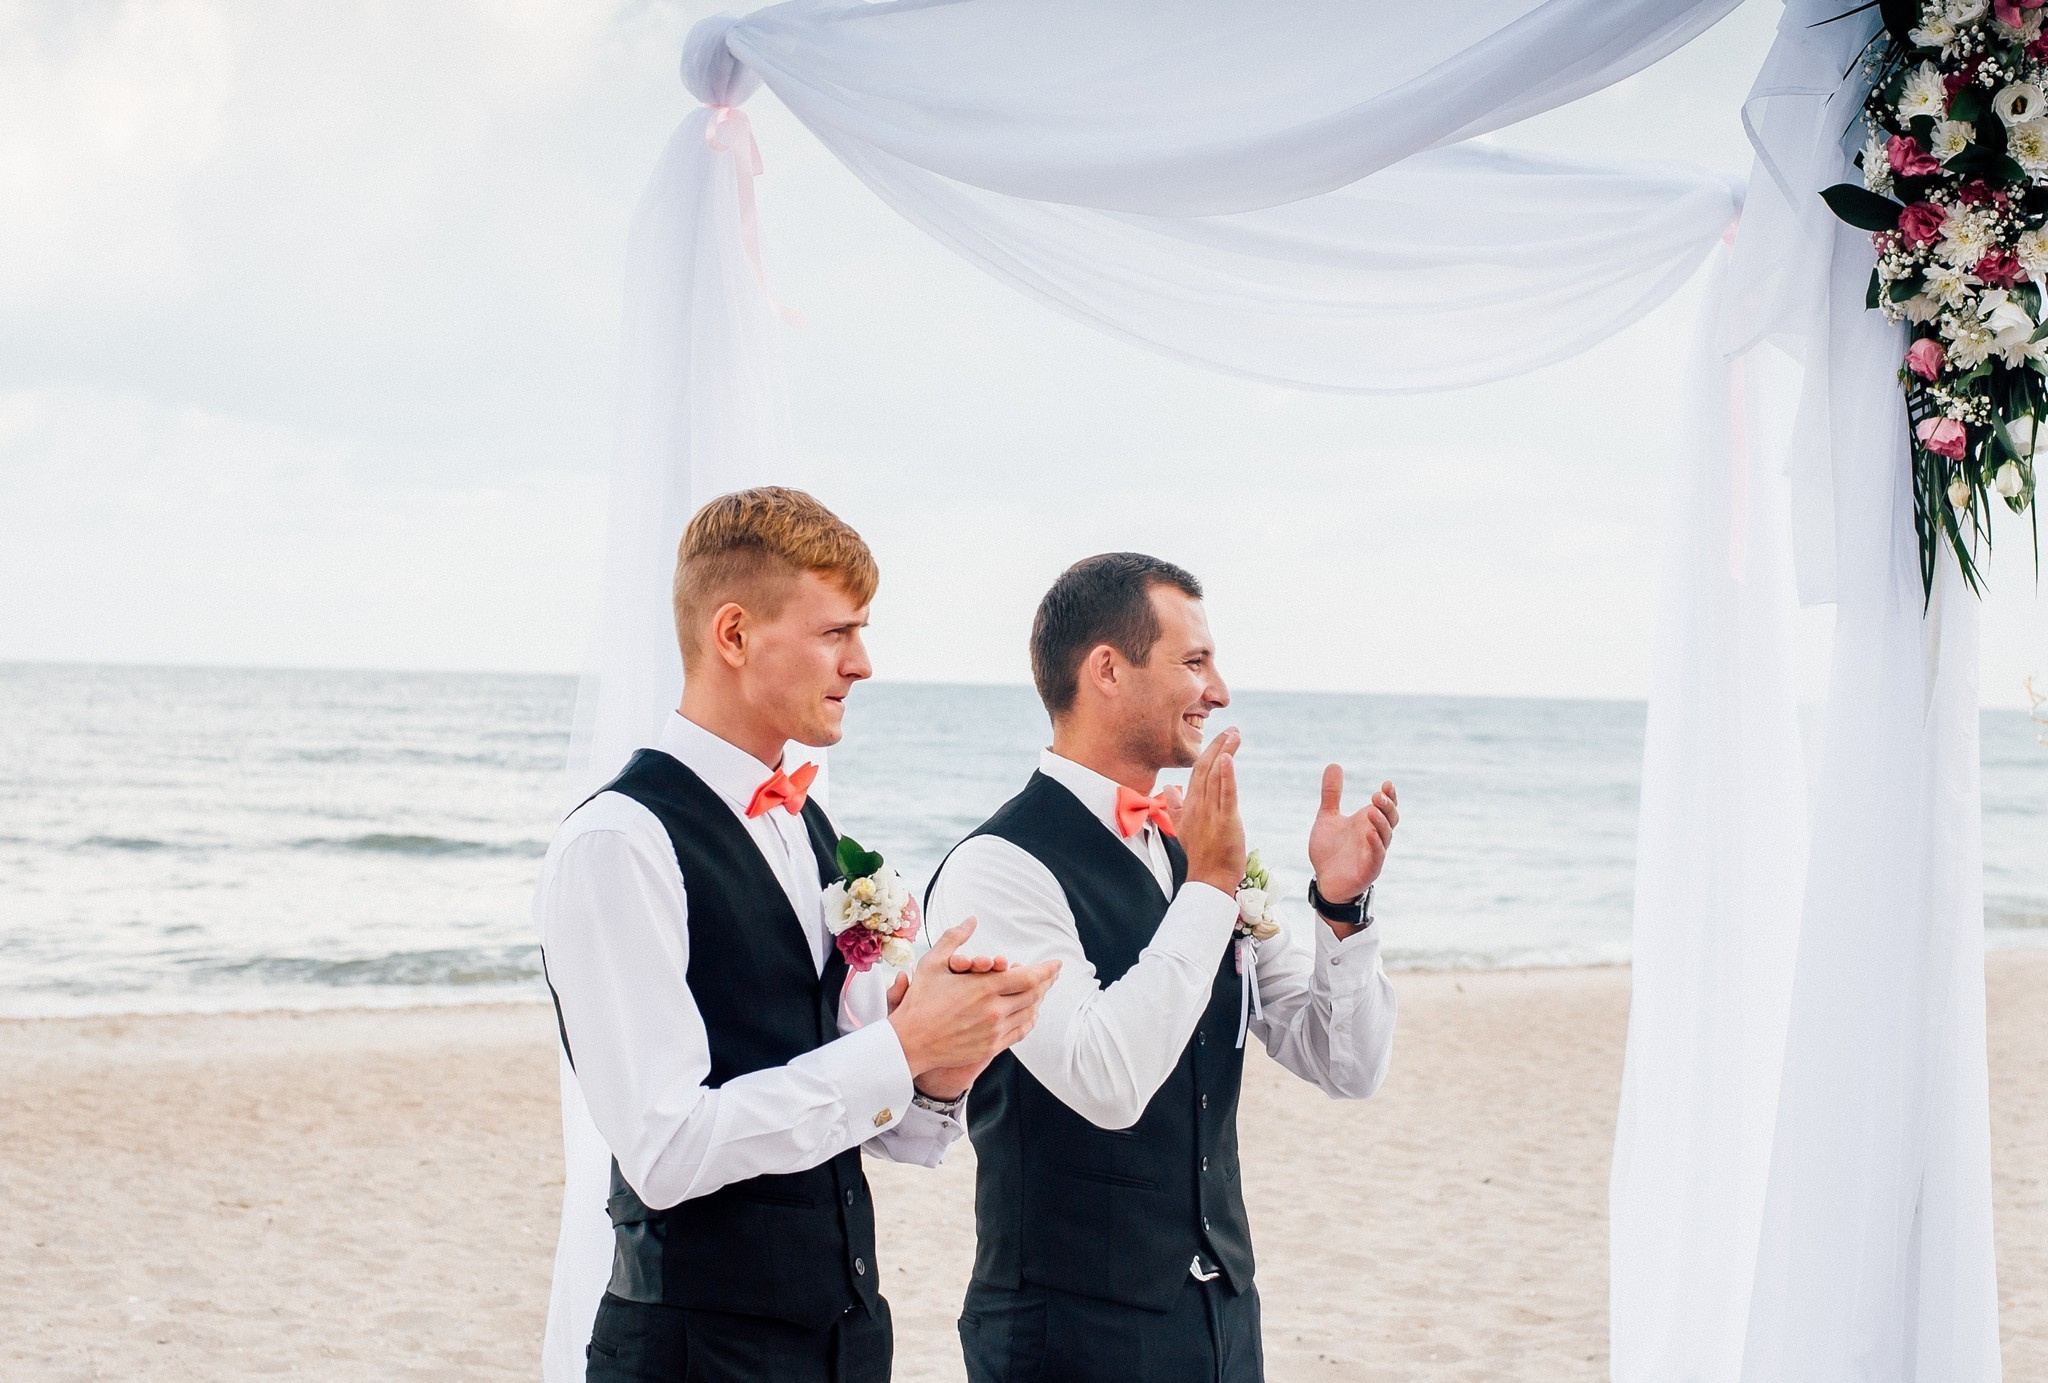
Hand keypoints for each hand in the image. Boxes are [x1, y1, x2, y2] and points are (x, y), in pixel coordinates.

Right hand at [885, 918, 1060, 1080]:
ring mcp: (994, 1032)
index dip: (1047, 970)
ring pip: (1029, 1013)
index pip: (1029, 977)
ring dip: (1039, 1000)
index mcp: (984, 987)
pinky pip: (1020, 1032)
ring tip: (1042, 990)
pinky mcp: (991, 1047)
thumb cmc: (920, 1000)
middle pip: (1034, 994)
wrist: (910, 1042)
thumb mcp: (933, 963)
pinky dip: (1030, 1020)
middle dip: (1047, 982)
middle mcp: (995, 1010)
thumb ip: (954, 938)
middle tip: (1053, 974)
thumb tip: (971, 919)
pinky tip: (1030, 1013)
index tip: (1057, 964)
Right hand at [1178, 728, 1244, 893]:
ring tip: (1234, 734)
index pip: (1197, 771)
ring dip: (1225, 752)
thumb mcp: (1182, 827)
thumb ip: (1176, 806)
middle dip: (1218, 746)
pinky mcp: (1225, 821)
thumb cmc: (1200, 856)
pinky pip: (1225, 794)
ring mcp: (1210, 812)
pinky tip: (1228, 758)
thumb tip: (1169, 788)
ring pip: (1215, 776)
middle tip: (1232, 729)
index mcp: (1189, 805)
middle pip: (1205, 768)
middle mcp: (1198, 805)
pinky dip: (1227, 775)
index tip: (1220, 737)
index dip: (1208, 752)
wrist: (1207, 879)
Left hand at [1308, 767, 1396, 908]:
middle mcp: (1375, 837)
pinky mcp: (1368, 870)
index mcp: (1368, 823)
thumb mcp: (1327, 817)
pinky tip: (1368, 834)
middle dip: (1387, 807)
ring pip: (1385, 837)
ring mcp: (1374, 853)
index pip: (1386, 807)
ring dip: (1381, 823)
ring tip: (1371, 811)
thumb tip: (1334, 764)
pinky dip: (1375, 845)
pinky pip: (1376, 857)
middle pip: (1391, 819)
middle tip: (1377, 795)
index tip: (1386, 783)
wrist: (1324, 881)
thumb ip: (1332, 794)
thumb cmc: (1330, 851)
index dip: (1390, 796)